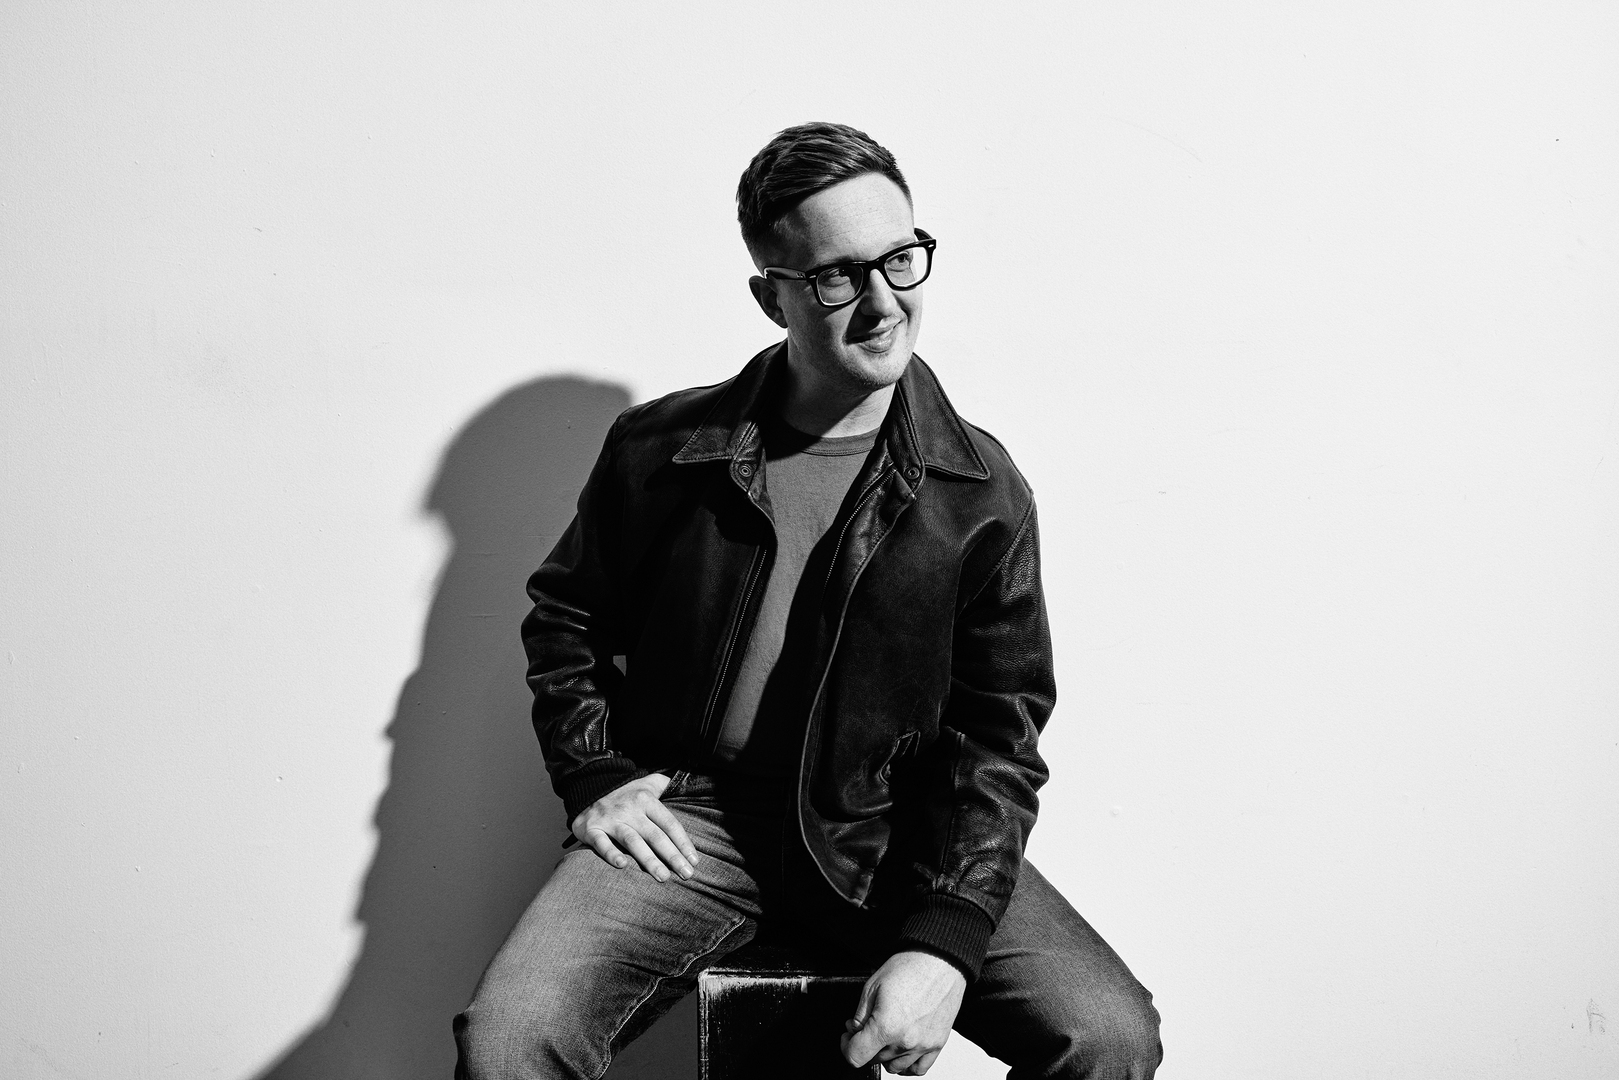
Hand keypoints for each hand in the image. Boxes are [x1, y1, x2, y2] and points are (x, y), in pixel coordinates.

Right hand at [569, 773, 699, 881]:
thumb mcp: (647, 783)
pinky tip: (623, 865)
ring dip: (649, 860)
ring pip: (633, 841)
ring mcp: (611, 819)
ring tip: (663, 877)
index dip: (683, 842)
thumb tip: (690, 786)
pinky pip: (602, 843)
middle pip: (655, 835)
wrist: (587, 787)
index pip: (669, 823)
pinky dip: (611, 854)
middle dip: (672, 856)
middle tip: (686, 875)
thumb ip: (667, 785)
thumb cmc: (625, 793)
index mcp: (646, 800)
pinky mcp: (592, 829)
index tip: (694, 861)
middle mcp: (630, 809)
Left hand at [841, 950, 966, 1074]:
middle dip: (866, 1043)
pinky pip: (918, 1069)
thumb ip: (860, 1015)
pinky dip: (906, 1064)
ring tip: (887, 1032)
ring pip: (894, 1067)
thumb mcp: (872, 986)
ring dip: (885, 1054)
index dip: (846, 1046)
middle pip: (875, 1059)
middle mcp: (906, 1041)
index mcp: (886, 1026)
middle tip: (868, 1023)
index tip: (849, 1037)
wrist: (941, 961)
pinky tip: (901, 1050)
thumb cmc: (910, 967)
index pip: (856, 1056)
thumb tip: (855, 1032)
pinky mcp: (937, 1044)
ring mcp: (923, 1045)